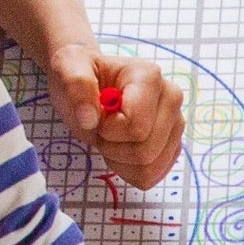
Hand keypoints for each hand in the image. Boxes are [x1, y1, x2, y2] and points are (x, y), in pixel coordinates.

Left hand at [48, 42, 185, 191]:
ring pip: (150, 167)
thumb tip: (89, 119)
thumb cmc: (82, 74)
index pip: (136, 126)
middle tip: (102, 128)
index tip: (97, 115)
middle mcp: (172, 99)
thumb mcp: (68, 68)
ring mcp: (176, 124)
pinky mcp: (173, 145)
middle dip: (113, 148)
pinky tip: (121, 151)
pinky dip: (130, 171)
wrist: (92, 83)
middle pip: (146, 151)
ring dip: (120, 161)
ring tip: (112, 137)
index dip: (108, 131)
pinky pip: (152, 176)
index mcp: (150, 77)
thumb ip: (76, 85)